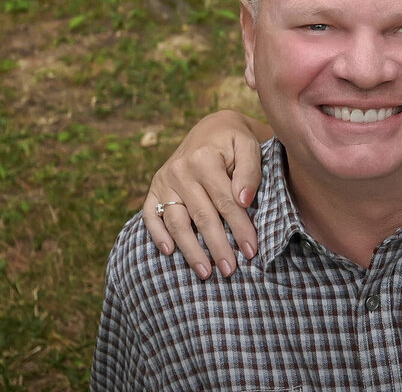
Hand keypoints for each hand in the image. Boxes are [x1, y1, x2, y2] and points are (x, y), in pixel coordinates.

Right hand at [141, 109, 265, 278]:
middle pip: (202, 217)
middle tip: (230, 270)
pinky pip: (149, 215)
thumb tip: (244, 201)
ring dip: (190, 250)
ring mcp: (163, 180)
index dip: (240, 228)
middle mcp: (180, 171)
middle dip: (218, 246)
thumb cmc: (234, 141)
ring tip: (205, 272)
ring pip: (176, 222)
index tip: (252, 250)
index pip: (226, 202)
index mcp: (204, 160)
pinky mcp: (153, 188)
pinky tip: (169, 253)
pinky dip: (157, 235)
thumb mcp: (249, 146)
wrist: (211, 129)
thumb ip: (249, 172)